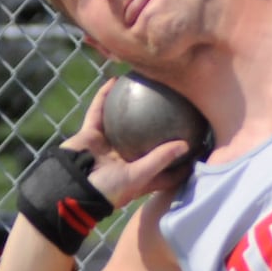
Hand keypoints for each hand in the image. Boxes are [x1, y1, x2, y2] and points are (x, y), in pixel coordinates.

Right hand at [68, 79, 194, 208]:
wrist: (70, 189)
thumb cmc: (107, 190)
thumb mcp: (138, 177)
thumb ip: (160, 159)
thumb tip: (186, 145)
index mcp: (140, 173)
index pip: (167, 165)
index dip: (183, 156)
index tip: (201, 140)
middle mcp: (126, 158)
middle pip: (147, 137)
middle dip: (160, 123)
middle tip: (177, 103)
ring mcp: (108, 145)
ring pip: (123, 119)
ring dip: (131, 102)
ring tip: (146, 84)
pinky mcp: (91, 133)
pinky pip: (99, 110)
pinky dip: (104, 96)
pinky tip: (116, 80)